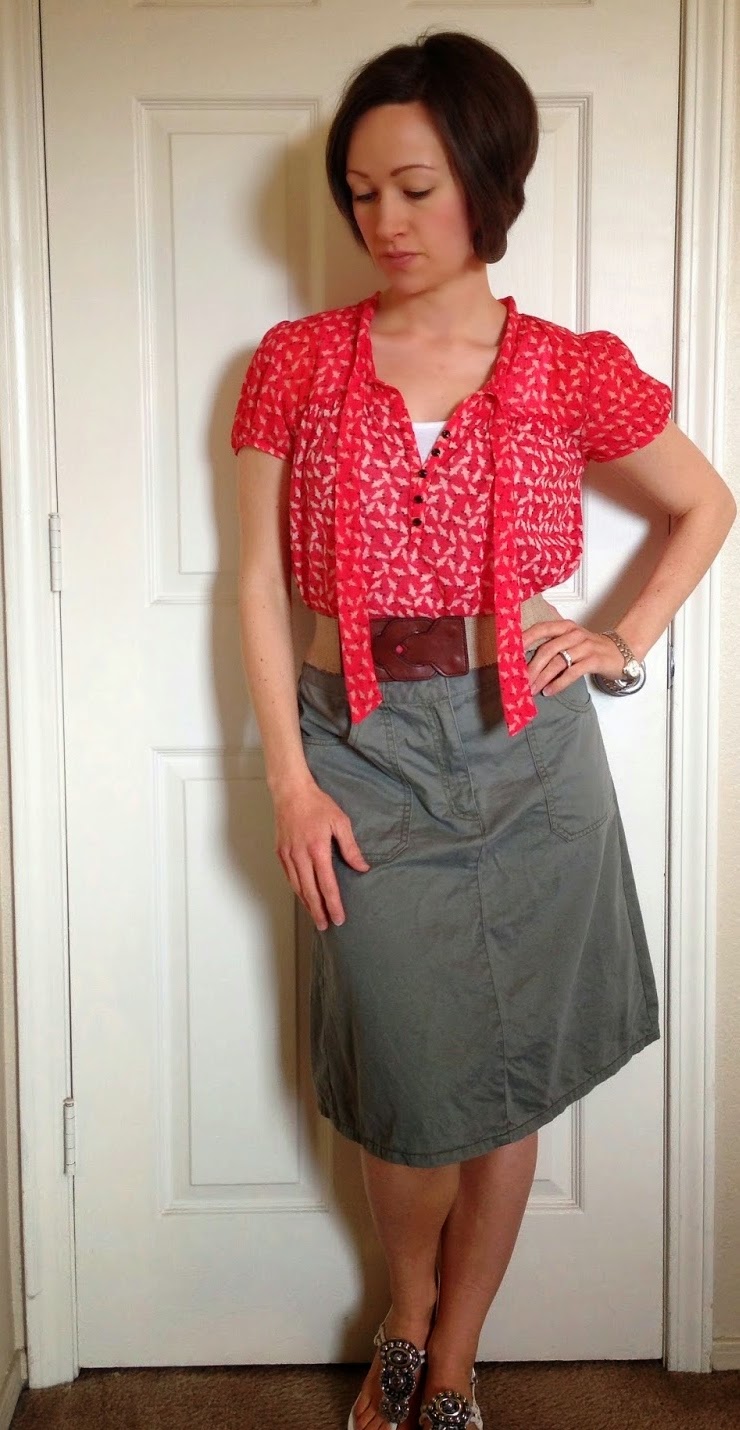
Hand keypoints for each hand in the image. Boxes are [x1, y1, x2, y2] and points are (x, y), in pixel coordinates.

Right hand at [272, 776, 369, 929]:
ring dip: (307, 904)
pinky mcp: (281, 852)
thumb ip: (351, 847)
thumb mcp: (340, 822)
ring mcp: (288, 855)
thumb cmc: (317, 804)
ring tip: (316, 916)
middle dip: (319, 911)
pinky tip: (303, 896)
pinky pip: (289, 877)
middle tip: (326, 926)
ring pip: (297, 887)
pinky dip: (296, 890)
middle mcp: (300, 856)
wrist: (291, 792)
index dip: (333, 904)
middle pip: (310, 892)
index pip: (327, 885)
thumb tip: (362, 867)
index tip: (339, 918)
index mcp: (317, 850)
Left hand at [524, 621, 628, 697]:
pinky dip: (558, 683)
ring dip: (542, 677)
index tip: (510, 652)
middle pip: (547, 649)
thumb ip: (552, 647)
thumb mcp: (572, 641)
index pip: (541, 629)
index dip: (525, 639)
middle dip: (531, 666)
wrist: (622, 652)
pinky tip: (550, 691)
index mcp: (566, 627)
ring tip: (532, 689)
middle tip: (520, 680)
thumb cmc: (591, 649)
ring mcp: (585, 646)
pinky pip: (572, 672)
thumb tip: (525, 662)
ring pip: (558, 661)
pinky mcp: (594, 660)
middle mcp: (574, 634)